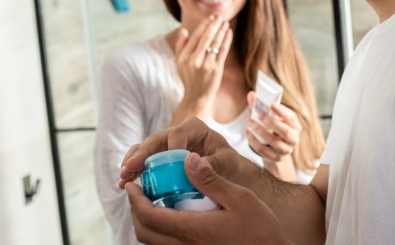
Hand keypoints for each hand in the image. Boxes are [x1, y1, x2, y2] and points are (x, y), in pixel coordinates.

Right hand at [119, 117, 242, 189]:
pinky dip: (134, 172)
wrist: (227, 175)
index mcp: (195, 128)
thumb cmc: (229, 165)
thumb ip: (214, 163)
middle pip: (156, 140)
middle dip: (142, 154)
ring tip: (123, 177)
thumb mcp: (227, 163)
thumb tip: (194, 163)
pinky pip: (144, 163)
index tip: (167, 164)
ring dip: (132, 163)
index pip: (179, 134)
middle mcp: (177, 134)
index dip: (171, 148)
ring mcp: (166, 146)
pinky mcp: (160, 159)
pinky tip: (124, 184)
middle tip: (130, 167)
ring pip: (145, 150)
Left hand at [126, 153, 292, 244]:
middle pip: (144, 232)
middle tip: (140, 191)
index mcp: (191, 229)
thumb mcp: (240, 198)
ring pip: (153, 243)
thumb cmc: (261, 229)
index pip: (149, 215)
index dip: (135, 199)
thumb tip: (187, 158)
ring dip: (146, 222)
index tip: (133, 183)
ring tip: (154, 202)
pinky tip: (173, 217)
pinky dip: (160, 233)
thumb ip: (211, 180)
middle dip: (136, 210)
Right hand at [172, 16, 232, 119]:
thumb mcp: (179, 63)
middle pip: (206, 38)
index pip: (196, 36)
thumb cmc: (189, 78)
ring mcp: (206, 65)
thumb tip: (184, 30)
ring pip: (216, 43)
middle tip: (220, 16)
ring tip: (226, 22)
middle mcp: (194, 60)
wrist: (196, 96)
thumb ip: (181, 46)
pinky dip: (227, 40)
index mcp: (184, 57)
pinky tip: (229, 32)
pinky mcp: (216, 70)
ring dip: (222, 31)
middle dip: (214, 25)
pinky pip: (223, 51)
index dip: (204, 25)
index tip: (211, 17)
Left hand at [246, 91, 301, 179]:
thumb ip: (261, 106)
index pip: (291, 117)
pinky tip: (248, 132)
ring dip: (259, 131)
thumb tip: (251, 94)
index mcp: (295, 125)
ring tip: (249, 122)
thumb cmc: (273, 129)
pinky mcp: (277, 158)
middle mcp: (293, 138)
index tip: (271, 104)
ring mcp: (286, 150)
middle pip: (286, 131)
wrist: (274, 150)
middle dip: (271, 123)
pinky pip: (264, 151)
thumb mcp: (270, 117)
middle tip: (258, 115)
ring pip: (273, 142)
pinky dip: (254, 141)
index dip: (282, 111)